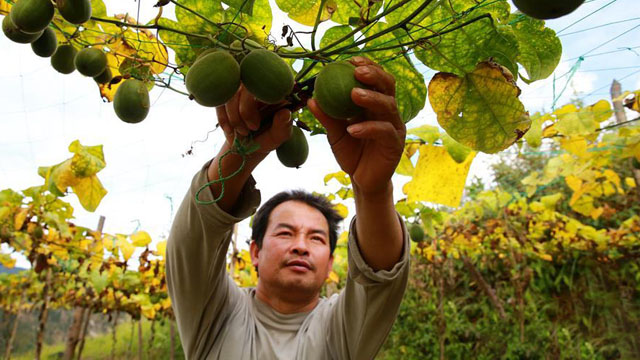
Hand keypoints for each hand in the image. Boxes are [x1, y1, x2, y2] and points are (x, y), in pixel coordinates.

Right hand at [216, 84, 292, 154]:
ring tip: (242, 133)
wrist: (245, 145)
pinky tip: (229, 131)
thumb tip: (285, 112)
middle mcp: (258, 84)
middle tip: (251, 129)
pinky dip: (223, 117)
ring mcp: (241, 87)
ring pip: (231, 91)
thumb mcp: (277, 137)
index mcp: (275, 91)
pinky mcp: (227, 93)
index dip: (260, 102)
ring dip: (234, 116)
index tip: (256, 125)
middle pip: (247, 83)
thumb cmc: (265, 138)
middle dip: (245, 109)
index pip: (270, 82)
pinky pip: (220, 99)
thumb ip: (283, 127)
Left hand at [307, 56, 405, 194]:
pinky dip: (368, 128)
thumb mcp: (335, 134)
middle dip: (374, 75)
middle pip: (388, 86)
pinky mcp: (395, 144)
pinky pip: (384, 131)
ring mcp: (394, 127)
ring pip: (389, 106)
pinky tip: (352, 129)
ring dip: (371, 98)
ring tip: (353, 94)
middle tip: (357, 71)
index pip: (376, 79)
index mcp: (375, 104)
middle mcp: (388, 112)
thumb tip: (311, 98)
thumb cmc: (351, 153)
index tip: (350, 60)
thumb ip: (327, 117)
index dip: (367, 66)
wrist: (363, 180)